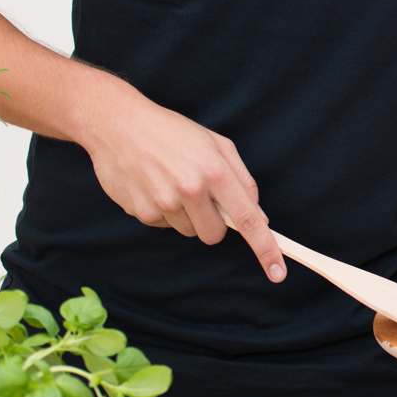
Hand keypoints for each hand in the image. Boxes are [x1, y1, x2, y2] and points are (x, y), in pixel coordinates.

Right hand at [82, 93, 283, 281]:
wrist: (119, 125)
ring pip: (189, 231)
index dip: (265, 248)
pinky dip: (164, 212)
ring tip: (173, 183)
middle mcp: (190, 190)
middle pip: (215, 235)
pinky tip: (154, 186)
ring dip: (187, 215)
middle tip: (203, 198)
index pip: (248, 219)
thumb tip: (258, 216)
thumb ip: (243, 180)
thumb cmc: (174, 132)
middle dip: (215, 224)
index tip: (277, 272)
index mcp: (216, 171)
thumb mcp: (218, 145)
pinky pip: (164, 225)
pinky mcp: (140, 211)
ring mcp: (163, 203)